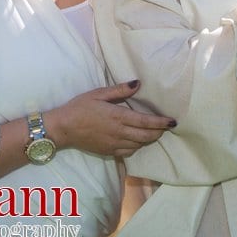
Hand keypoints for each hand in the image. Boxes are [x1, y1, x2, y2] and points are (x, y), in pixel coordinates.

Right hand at [47, 81, 175, 157]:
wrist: (63, 128)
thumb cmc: (80, 107)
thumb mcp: (98, 94)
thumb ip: (120, 90)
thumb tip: (138, 84)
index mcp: (118, 117)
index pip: (145, 122)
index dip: (161, 123)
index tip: (173, 121)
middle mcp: (119, 133)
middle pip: (146, 136)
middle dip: (159, 132)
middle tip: (167, 127)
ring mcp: (114, 144)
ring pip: (139, 145)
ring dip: (149, 139)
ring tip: (155, 132)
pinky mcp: (108, 152)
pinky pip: (129, 152)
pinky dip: (137, 147)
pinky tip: (138, 141)